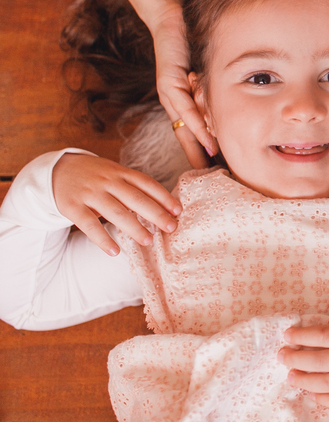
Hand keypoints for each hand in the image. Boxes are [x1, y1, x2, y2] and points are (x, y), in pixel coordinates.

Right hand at [51, 153, 181, 255]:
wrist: (56, 170)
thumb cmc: (95, 175)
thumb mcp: (114, 173)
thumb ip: (133, 186)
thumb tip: (162, 207)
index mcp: (120, 172)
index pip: (147, 183)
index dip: (164, 197)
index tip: (178, 211)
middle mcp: (107, 181)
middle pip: (135, 198)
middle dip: (156, 213)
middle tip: (172, 228)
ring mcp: (90, 193)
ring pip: (116, 212)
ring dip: (134, 227)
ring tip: (149, 241)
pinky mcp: (72, 206)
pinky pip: (89, 225)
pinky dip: (102, 239)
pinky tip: (115, 251)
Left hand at [148, 3, 214, 167]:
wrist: (169, 22)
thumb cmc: (188, 43)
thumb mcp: (202, 71)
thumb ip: (211, 87)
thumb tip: (231, 99)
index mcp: (179, 100)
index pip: (189, 131)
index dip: (198, 150)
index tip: (211, 168)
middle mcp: (172, 101)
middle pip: (184, 135)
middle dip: (195, 156)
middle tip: (208, 177)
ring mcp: (169, 93)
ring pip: (185, 126)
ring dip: (197, 145)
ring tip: (210, 163)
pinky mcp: (169, 83)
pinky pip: (186, 108)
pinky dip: (196, 125)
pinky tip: (207, 136)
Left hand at [279, 296, 328, 408]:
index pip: (324, 335)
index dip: (303, 335)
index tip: (288, 334)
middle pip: (321, 359)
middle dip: (296, 357)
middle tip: (281, 355)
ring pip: (327, 382)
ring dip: (305, 380)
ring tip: (291, 376)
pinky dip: (326, 399)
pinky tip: (314, 395)